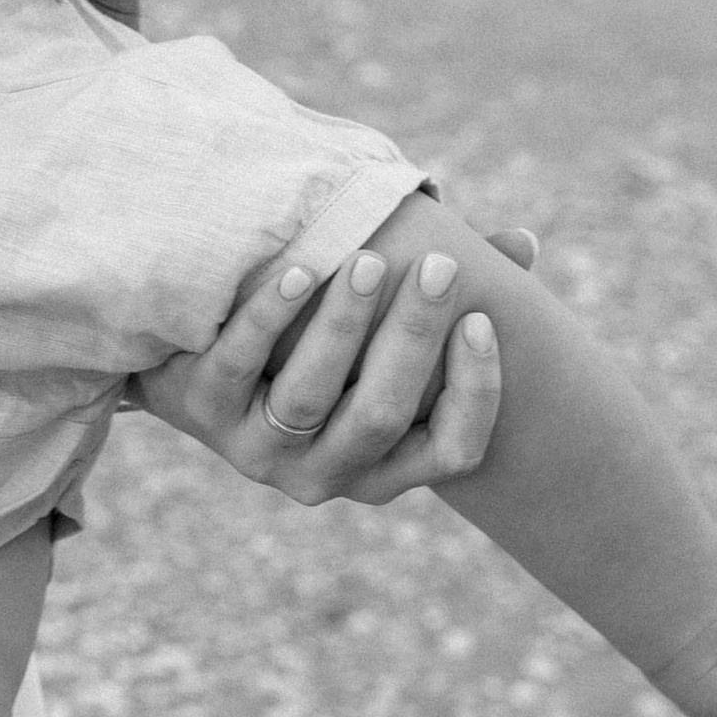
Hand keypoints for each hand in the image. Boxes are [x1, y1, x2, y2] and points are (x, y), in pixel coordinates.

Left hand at [133, 209, 540, 509]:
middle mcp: (324, 474)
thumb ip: (448, 303)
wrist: (193, 375)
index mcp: (383, 469)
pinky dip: (271, 317)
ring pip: (311, 396)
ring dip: (344, 324)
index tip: (479, 321)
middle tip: (438, 265)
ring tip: (369, 259)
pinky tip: (298, 270)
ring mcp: (259, 450)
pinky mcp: (203, 411)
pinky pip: (238, 365)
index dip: (475, 393)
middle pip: (382, 414)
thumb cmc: (316, 352)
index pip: (452, 451)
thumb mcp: (380, 342)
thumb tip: (523, 242)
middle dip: (413, 337)